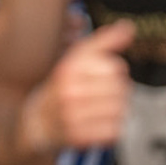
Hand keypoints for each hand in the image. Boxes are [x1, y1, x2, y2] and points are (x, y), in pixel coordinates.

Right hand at [32, 20, 133, 150]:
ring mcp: (73, 115)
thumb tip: (128, 27)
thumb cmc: (63, 87)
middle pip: (121, 89)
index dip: (113, 72)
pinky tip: (97, 124)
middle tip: (100, 95)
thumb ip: (104, 42)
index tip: (99, 77)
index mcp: (70, 69)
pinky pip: (114, 130)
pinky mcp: (78, 137)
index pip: (116, 67)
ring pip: (120, 109)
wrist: (37, 122)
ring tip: (99, 109)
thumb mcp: (77, 59)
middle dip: (117, 91)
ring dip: (116, 110)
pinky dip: (111, 128)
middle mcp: (70, 91)